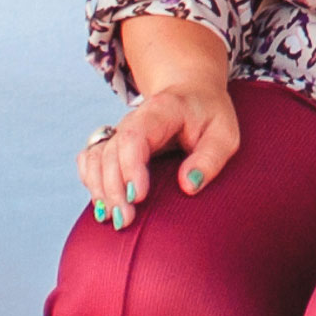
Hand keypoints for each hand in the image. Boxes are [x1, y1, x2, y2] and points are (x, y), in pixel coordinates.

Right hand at [84, 18, 239, 220]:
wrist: (191, 94)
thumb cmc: (209, 116)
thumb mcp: (224, 134)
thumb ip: (209, 159)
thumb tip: (188, 186)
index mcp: (160, 111)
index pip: (135, 136)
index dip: (131, 167)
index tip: (139, 197)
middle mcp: (133, 119)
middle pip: (111, 152)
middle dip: (114, 189)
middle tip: (125, 220)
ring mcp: (120, 132)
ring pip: (96, 157)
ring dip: (99, 189)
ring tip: (113, 219)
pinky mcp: (114, 144)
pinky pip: (90, 160)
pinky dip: (91, 182)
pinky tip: (102, 205)